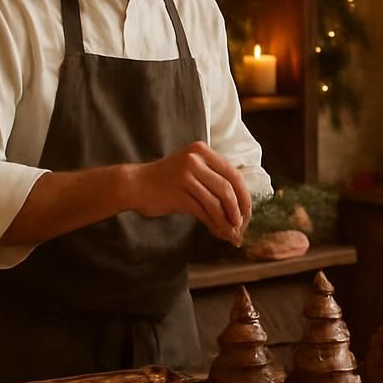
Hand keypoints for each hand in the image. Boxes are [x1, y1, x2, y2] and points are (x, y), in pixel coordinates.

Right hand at [129, 141, 252, 243]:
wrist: (135, 184)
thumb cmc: (165, 179)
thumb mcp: (190, 169)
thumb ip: (212, 178)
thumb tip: (238, 201)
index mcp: (202, 151)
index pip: (232, 173)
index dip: (243, 193)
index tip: (247, 209)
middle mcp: (195, 160)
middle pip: (227, 187)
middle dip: (238, 208)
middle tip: (242, 222)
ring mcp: (186, 176)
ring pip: (216, 201)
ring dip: (227, 219)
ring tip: (231, 231)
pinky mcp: (178, 194)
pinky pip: (203, 211)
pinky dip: (213, 223)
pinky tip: (217, 231)